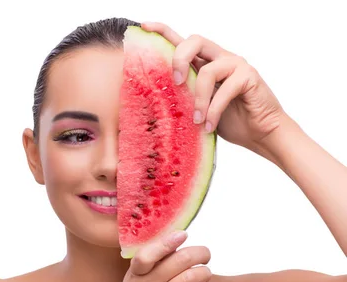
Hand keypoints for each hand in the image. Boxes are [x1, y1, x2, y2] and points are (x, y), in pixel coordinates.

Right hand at [101, 231, 214, 281]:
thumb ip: (150, 265)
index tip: (183, 235)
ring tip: (206, 274)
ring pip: (190, 278)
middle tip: (206, 255)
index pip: (149, 252)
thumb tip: (178, 246)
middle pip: (179, 261)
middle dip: (200, 253)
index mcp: (135, 273)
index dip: (167, 242)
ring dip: (205, 273)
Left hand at [140, 22, 288, 152]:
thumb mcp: (198, 108)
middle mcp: (220, 58)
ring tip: (196, 121)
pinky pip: (224, 90)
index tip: (144, 26)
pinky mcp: (249, 77)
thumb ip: (184, 97)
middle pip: (195, 41)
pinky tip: (209, 126)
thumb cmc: (229, 121)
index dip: (163, 31)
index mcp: (205, 63)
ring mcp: (236, 65)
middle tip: (175, 83)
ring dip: (198, 99)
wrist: (260, 133)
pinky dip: (213, 111)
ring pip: (207, 71)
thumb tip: (155, 101)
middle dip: (179, 59)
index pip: (183, 42)